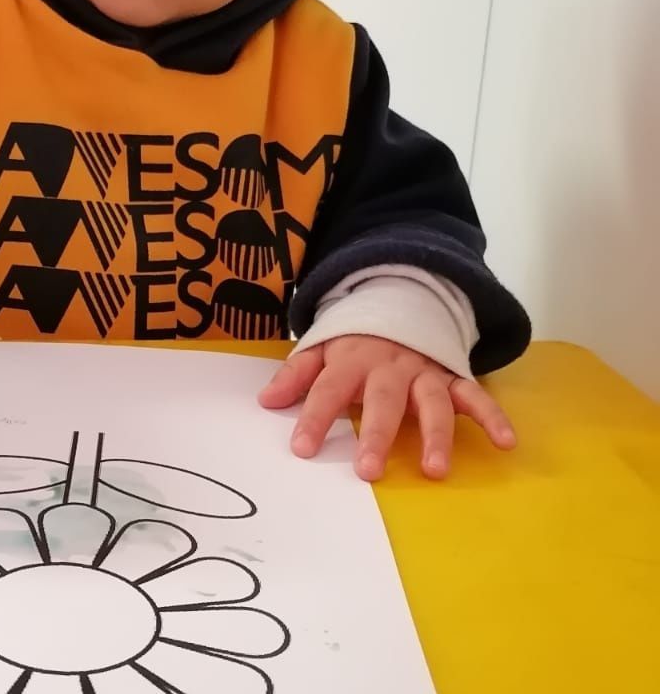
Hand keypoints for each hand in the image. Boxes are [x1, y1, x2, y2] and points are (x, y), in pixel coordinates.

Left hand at [258, 334, 516, 480]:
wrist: (399, 300)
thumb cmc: (355, 340)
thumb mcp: (321, 347)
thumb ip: (296, 374)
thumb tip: (265, 400)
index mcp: (352, 359)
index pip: (329, 388)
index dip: (314, 417)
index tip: (301, 449)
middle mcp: (389, 366)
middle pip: (383, 400)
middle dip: (376, 434)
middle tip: (369, 471)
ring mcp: (424, 371)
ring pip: (432, 402)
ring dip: (435, 435)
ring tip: (434, 470)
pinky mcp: (453, 376)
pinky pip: (475, 395)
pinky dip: (492, 416)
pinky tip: (506, 442)